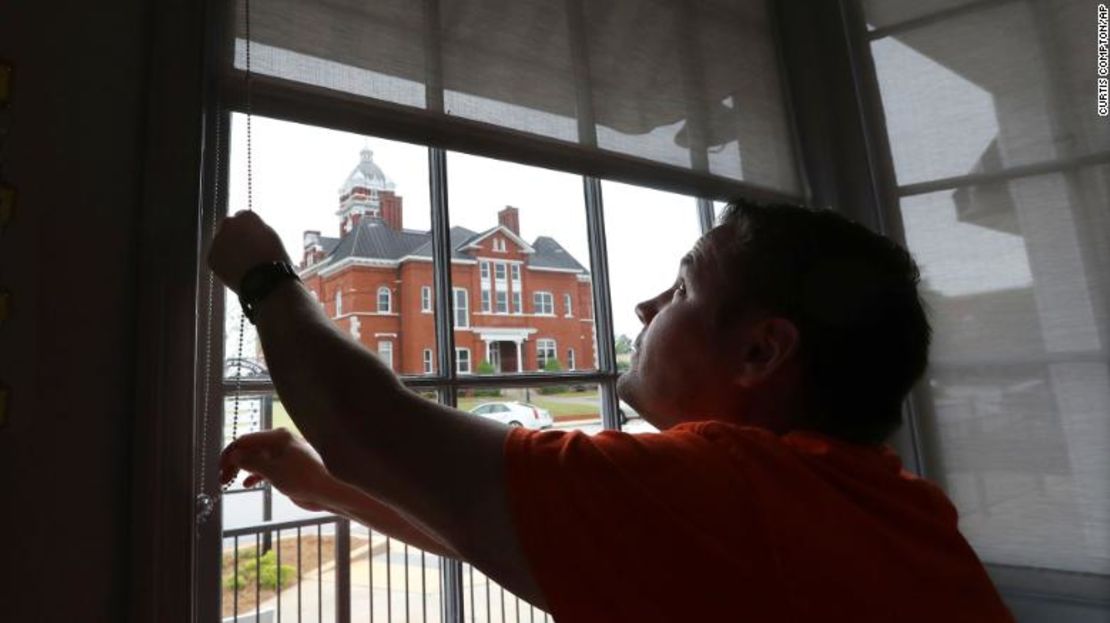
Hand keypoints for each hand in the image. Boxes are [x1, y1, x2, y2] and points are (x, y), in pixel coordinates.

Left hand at [208, 210, 290, 293]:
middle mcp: (229, 223)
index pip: (243, 217)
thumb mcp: (272, 236)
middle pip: (230, 227)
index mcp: (246, 216)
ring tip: (244, 264)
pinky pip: (217, 258)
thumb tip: (251, 230)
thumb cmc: (274, 259)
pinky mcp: (211, 257)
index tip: (252, 237)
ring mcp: (217, 240)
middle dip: (236, 236)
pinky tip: (237, 270)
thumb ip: (258, 228)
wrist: (264, 281)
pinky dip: (224, 263)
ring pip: (222, 243)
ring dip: (229, 249)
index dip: (249, 229)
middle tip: (247, 251)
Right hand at [220, 429, 334, 511]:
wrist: (325, 492)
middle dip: (234, 463)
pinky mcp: (285, 468)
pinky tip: (247, 484)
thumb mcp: (272, 470)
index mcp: (277, 436)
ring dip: (242, 469)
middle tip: (221, 479)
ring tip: (227, 483)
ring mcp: (282, 455)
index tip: (219, 469)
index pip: (245, 440)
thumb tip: (233, 455)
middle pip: (249, 449)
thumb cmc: (302, 478)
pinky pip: (265, 468)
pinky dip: (254, 475)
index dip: (230, 454)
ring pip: (255, 459)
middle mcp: (279, 442)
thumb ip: (251, 462)